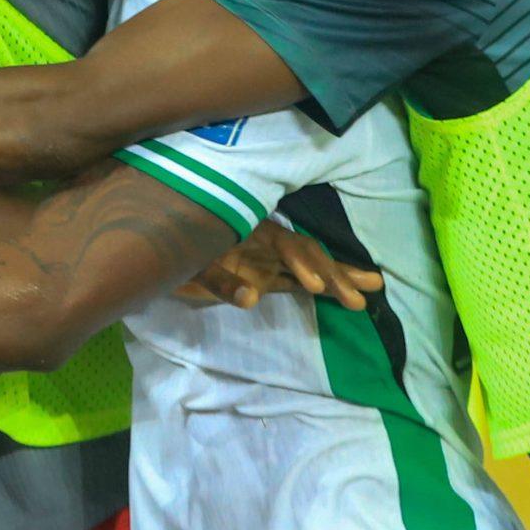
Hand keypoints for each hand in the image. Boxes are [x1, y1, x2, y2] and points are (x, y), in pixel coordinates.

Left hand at [185, 218, 380, 311]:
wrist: (157, 255)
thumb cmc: (174, 254)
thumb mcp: (191, 265)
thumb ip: (220, 281)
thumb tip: (251, 297)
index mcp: (249, 232)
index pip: (286, 246)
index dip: (301, 264)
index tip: (314, 286)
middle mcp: (265, 243)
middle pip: (307, 255)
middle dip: (333, 275)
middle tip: (360, 297)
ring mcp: (268, 260)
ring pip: (310, 266)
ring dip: (338, 277)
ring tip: (372, 287)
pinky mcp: (267, 276)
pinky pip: (299, 281)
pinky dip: (322, 285)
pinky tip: (345, 295)